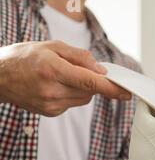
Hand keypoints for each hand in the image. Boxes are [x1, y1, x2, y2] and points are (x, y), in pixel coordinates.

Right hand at [0, 40, 130, 115]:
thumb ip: (80, 57)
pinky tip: (55, 86)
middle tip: (80, 70)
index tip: (126, 93)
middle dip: (92, 82)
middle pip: (89, 91)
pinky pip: (72, 103)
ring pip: (83, 99)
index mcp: (52, 70)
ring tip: (61, 76)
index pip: (89, 82)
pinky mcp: (50, 112)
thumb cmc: (24, 57)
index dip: (111, 88)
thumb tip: (101, 70)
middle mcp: (52, 90)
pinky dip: (71, 94)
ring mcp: (50, 104)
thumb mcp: (51, 46)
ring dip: (82, 88)